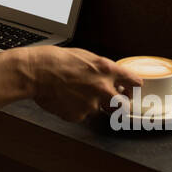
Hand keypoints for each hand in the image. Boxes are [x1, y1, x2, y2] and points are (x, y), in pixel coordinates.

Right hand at [19, 45, 143, 121]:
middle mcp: (103, 88)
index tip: (131, 90)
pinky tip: (65, 99)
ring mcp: (92, 104)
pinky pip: (82, 115)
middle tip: (108, 100)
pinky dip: (76, 110)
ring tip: (75, 94)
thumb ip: (102, 69)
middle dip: (118, 104)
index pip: (135, 82)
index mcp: (107, 70)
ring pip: (99, 110)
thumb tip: (111, 77)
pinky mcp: (79, 116)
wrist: (36, 72)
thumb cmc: (56, 61)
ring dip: (92, 105)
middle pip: (124, 105)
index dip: (133, 87)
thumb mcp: (85, 56)